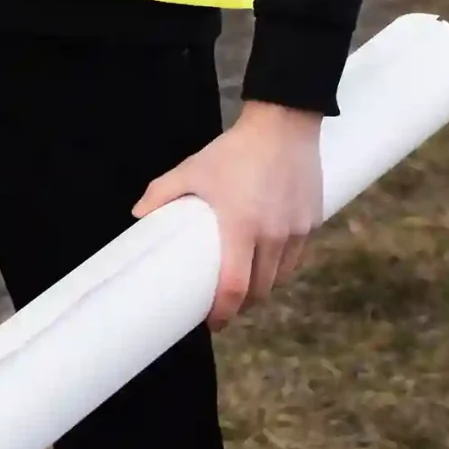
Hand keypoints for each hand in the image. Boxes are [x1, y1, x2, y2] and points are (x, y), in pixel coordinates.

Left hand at [132, 100, 324, 329]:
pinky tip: (267, 265)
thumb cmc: (234, 150)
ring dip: (262, 289)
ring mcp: (295, 232)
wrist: (284, 124)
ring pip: (280, 278)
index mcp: (242, 228)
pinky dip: (280, 269)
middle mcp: (273, 236)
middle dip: (241, 305)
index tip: (212, 323)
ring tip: (244, 288)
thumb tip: (137, 215)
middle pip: (259, 290)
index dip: (224, 313)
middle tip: (223, 306)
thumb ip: (162, 192)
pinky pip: (295, 259)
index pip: (235, 287)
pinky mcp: (311, 223)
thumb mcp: (193, 169)